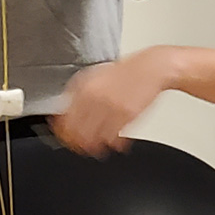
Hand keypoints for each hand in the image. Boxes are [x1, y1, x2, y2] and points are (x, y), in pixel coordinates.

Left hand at [53, 48, 181, 154]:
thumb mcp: (94, 75)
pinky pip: (113, 138)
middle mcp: (96, 98)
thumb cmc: (124, 72)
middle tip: (80, 145)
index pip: (66, 119)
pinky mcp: (127, 116)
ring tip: (96, 146)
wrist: (151, 68)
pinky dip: (111, 143)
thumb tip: (64, 111)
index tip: (65, 136)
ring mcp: (111, 107)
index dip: (63, 132)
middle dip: (77, 142)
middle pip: (78, 132)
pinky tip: (112, 141)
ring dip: (94, 146)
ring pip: (94, 138)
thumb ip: (77, 92)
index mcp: (85, 88)